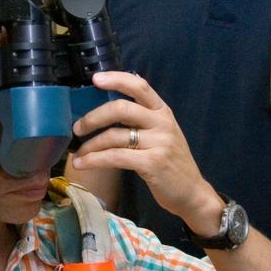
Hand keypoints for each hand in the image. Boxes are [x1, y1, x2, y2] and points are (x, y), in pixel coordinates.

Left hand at [70, 70, 222, 232]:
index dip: (117, 78)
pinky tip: (82, 164)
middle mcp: (162, 123)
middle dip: (93, 117)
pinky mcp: (152, 163)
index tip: (95, 79)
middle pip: (120, 108)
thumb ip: (142, 119)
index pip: (140, 86)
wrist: (192, 192)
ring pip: (114, 135)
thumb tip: (107, 108)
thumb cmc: (171, 162)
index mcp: (163, 111)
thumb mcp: (162, 134)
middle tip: (78, 127)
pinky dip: (94, 160)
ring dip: (90, 145)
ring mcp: (159, 142)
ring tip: (78, 153)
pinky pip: (115, 157)